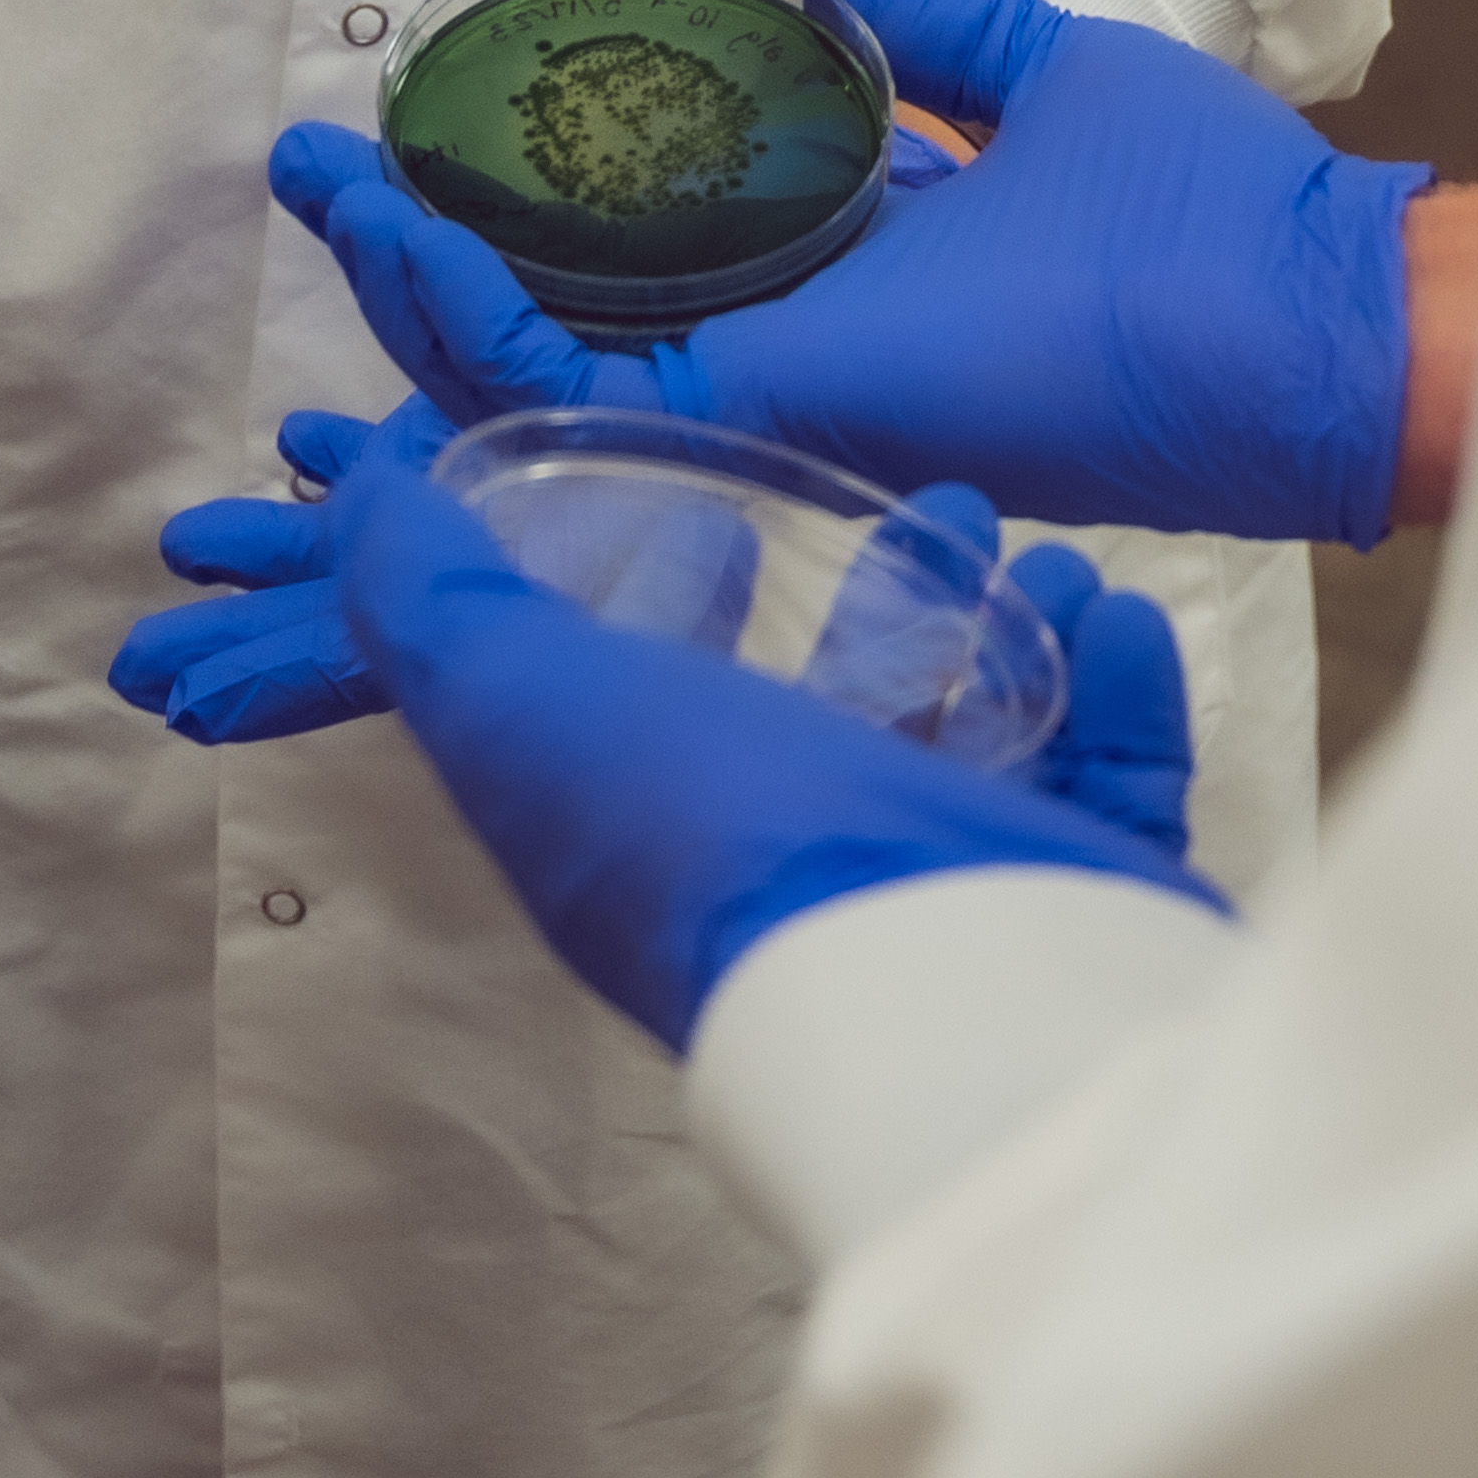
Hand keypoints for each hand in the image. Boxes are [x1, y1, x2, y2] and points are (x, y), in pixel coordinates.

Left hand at [116, 415, 1204, 846]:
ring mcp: (938, 892)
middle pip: (829, 713)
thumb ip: (431, 602)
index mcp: (658, 824)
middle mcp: (792, 862)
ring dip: (997, 624)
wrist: (918, 984)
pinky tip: (1116, 617)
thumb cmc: (713, 829)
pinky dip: (1111, 693)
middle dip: (875, 596)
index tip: (712, 507)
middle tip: (936, 493)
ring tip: (1033, 548)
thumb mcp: (521, 695)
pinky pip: (1101, 774)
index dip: (664, 596)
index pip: (651, 696)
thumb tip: (360, 497)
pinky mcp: (1067, 901)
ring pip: (974, 736)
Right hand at [274, 0, 1426, 547]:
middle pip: (536, 383)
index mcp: (833, 330)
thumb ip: (938, 53)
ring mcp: (770, 420)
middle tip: (301, 180)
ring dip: (408, 296)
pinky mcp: (774, 420)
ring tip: (330, 197)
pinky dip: (476, 324)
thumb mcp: (1047, 91)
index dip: (498, 258)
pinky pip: (578, 399)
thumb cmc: (1212, 224)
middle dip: (400, 302)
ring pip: (524, 399)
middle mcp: (780, 392)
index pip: (621, 322)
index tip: (407, 155)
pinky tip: (416, 242)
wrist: (1312, 316)